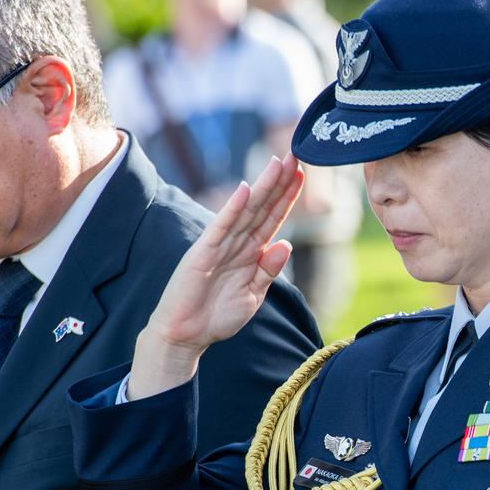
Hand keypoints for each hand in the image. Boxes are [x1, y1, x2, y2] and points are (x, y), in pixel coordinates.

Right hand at [127, 155, 304, 398]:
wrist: (185, 335)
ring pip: (246, 211)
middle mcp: (237, 243)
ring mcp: (220, 245)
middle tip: (297, 154)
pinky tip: (245, 189)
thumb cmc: (216, 316)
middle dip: (280, 182)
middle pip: (262, 207)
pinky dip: (232, 208)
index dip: (287, 197)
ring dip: (263, 187)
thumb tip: (287, 244)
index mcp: (250, 253)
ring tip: (279, 163)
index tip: (303, 174)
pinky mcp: (203, 253)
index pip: (273, 218)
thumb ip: (268, 270)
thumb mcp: (252, 295)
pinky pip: (221, 227)